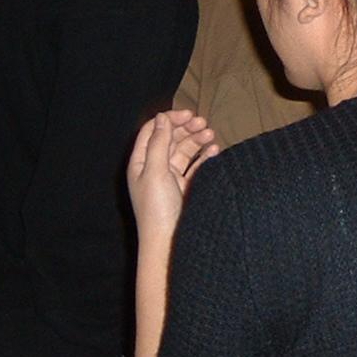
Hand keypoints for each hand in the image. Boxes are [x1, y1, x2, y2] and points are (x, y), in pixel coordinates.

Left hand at [127, 110, 219, 235]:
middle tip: (204, 123)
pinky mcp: (185, 189)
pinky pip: (195, 167)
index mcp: (141, 162)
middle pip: (170, 139)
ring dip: (197, 140)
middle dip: (186, 128)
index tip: (188, 114)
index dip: (169, 119)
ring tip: (211, 135)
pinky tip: (214, 151)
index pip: (153, 131)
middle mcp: (154, 168)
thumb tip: (162, 118)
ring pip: (184, 151)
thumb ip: (158, 143)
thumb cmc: (156, 208)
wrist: (168, 242)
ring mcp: (171, 178)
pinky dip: (204, 157)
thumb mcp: (154, 171)